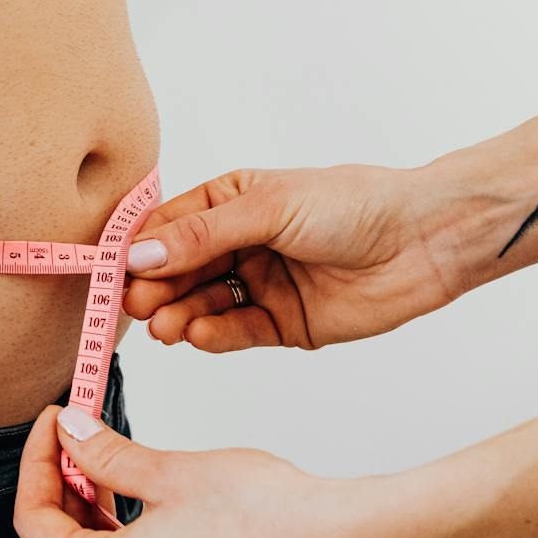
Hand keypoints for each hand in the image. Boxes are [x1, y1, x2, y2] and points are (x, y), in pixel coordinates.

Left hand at [14, 405, 410, 537]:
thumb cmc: (262, 513)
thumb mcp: (167, 471)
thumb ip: (105, 455)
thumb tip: (71, 433)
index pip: (35, 525)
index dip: (36, 465)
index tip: (53, 424)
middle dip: (63, 487)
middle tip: (77, 434)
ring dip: (95, 510)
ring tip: (108, 457)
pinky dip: (127, 536)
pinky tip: (142, 496)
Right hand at [123, 165, 472, 351]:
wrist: (425, 241)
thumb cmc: (353, 204)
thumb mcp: (269, 207)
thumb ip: (204, 235)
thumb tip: (139, 253)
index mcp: (230, 202)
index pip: (169, 227)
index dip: (138, 249)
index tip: (112, 271)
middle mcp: (239, 243)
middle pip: (179, 270)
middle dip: (154, 287)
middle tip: (134, 305)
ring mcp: (259, 284)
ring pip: (202, 304)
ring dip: (178, 315)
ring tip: (163, 326)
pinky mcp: (283, 323)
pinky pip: (236, 332)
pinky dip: (214, 335)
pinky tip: (197, 334)